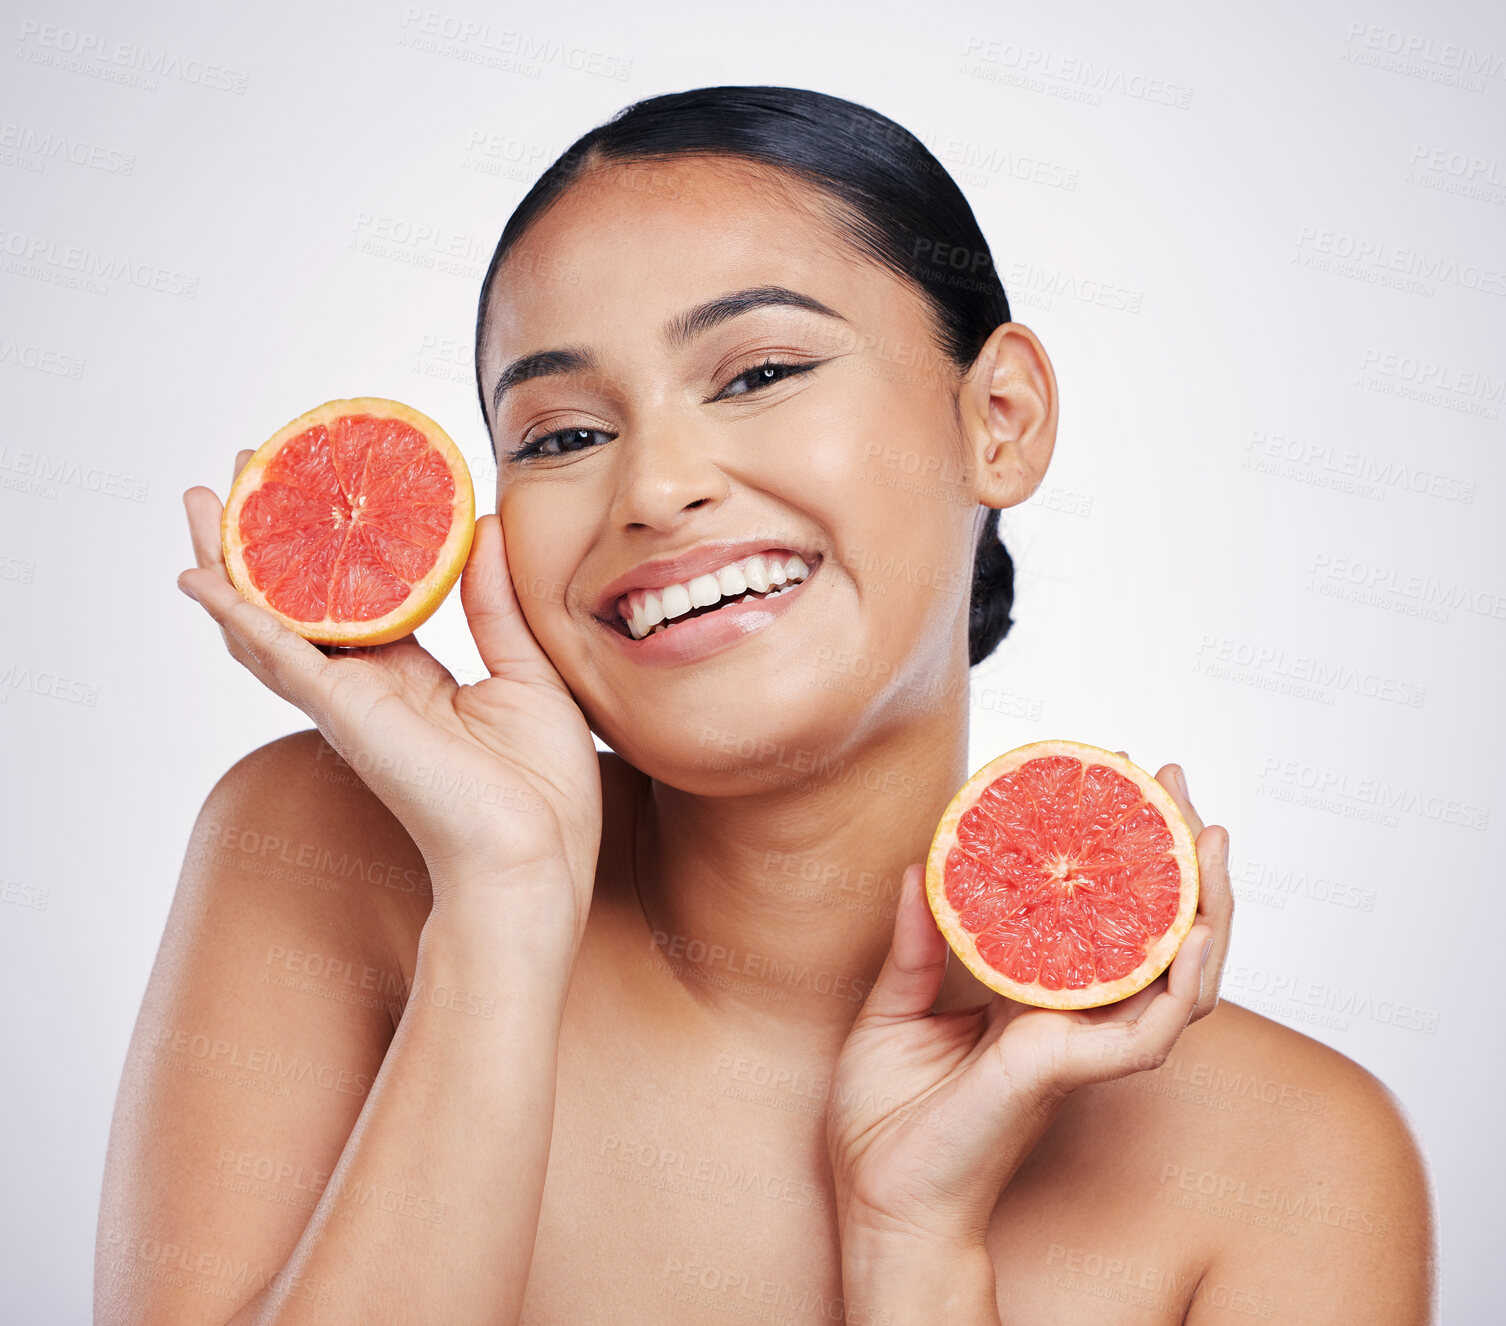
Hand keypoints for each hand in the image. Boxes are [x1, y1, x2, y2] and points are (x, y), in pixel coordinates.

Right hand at [178, 450, 602, 939]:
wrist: (535, 861)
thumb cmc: (543, 789)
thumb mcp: (528, 671)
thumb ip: (495, 603)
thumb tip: (484, 525)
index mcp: (413, 680)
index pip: (358, 600)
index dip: (336, 547)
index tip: (325, 489)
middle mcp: (370, 689)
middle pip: (298, 603)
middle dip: (268, 539)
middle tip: (246, 472)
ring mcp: (351, 704)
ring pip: (268, 624)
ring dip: (231, 563)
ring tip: (202, 501)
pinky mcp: (346, 717)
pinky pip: (280, 660)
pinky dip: (238, 619)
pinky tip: (202, 579)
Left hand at [827, 762, 1230, 1248]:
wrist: (878, 1199)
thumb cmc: (885, 1120)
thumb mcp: (892, 1010)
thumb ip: (916, 944)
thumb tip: (919, 866)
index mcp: (1030, 998)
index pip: (1096, 918)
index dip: (1116, 857)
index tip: (1117, 785)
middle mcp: (1067, 1018)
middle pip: (1150, 934)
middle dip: (1176, 860)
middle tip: (1178, 786)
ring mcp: (1077, 1046)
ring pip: (1173, 977)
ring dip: (1205, 909)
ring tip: (1212, 843)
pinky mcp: (1068, 1073)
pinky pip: (1147, 1031)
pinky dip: (1180, 986)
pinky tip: (1195, 936)